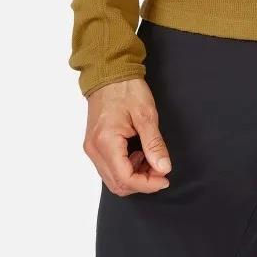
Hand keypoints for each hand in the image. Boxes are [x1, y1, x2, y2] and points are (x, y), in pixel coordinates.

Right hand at [84, 77, 172, 195]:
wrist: (109, 73)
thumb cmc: (126, 88)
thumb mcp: (146, 114)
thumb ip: (154, 144)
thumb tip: (163, 168)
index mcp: (106, 142)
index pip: (125, 178)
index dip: (147, 184)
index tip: (164, 178)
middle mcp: (94, 149)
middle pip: (117, 184)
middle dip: (142, 182)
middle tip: (160, 169)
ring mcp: (92, 148)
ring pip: (113, 179)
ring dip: (134, 176)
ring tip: (151, 159)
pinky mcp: (94, 145)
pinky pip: (110, 167)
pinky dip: (126, 168)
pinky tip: (139, 154)